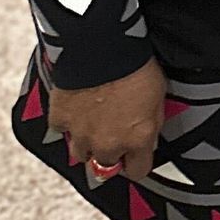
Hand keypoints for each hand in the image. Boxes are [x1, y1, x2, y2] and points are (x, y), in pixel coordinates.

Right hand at [48, 58, 166, 180]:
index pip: (137, 171)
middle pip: (104, 168)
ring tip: (91, 122)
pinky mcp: (60, 120)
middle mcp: (108, 144)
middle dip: (109, 155)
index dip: (136, 162)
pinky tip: (75, 105)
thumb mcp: (158, 97)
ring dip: (86, 142)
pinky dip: (67, 120)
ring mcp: (81, 134)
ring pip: (80, 153)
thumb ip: (150, 123)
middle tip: (111, 136)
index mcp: (137, 139)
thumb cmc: (135, 66)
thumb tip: (147, 135)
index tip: (134, 156)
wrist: (103, 48)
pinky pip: (62, 129)